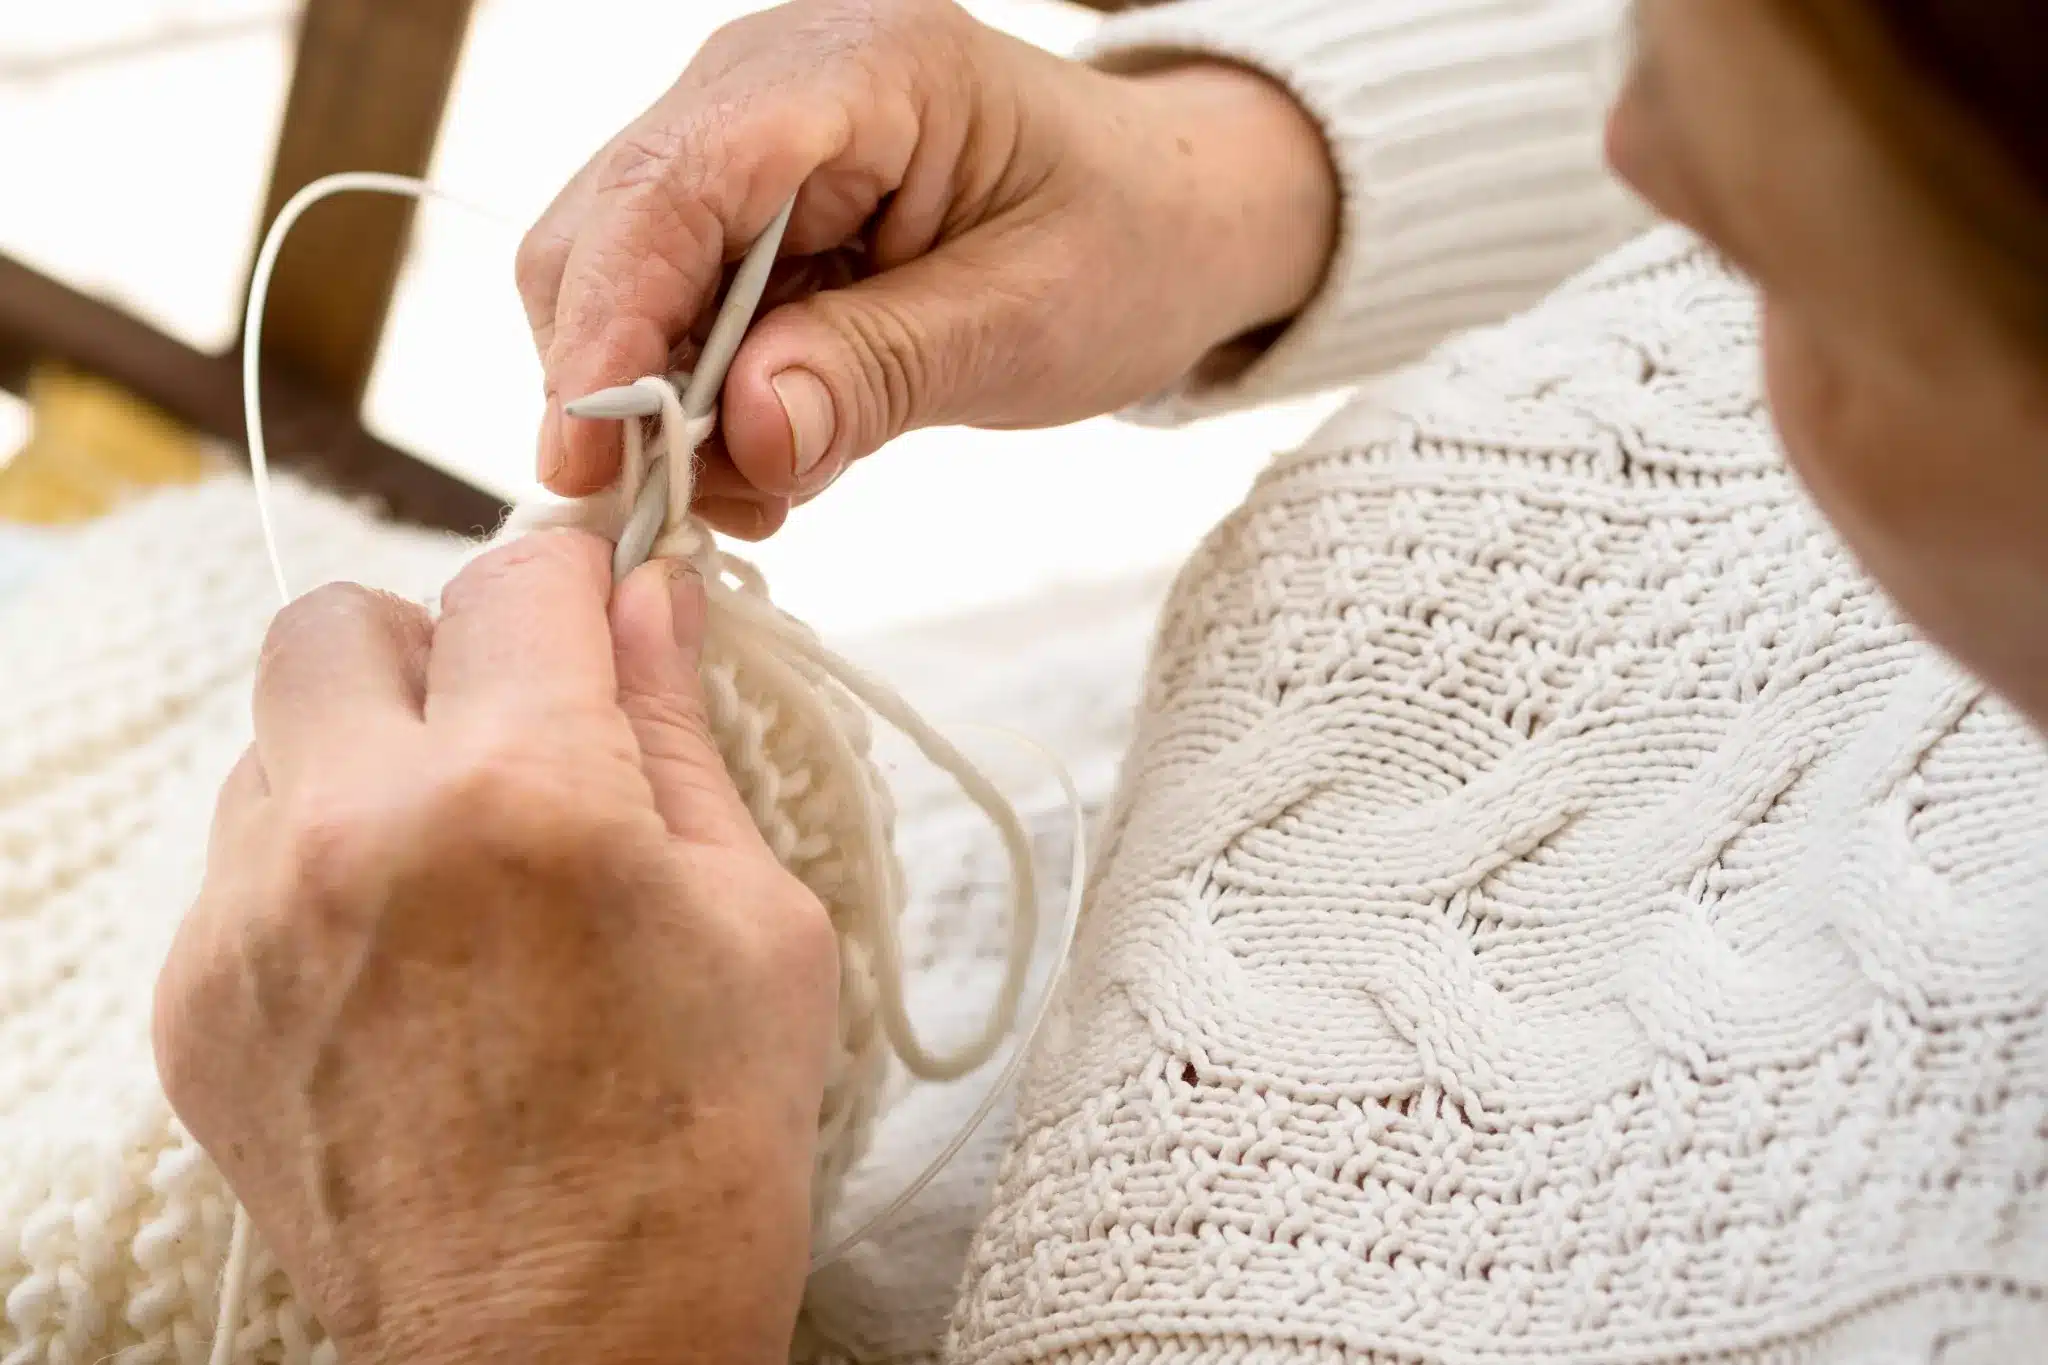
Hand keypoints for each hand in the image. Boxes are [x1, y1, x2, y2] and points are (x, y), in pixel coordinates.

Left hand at [153, 532, 835, 1364]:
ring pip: (278, 740)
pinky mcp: (196, 1007)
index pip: (517, 574)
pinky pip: (242, 862)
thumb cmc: (701, 1146)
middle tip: (516, 725)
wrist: (567, 1355)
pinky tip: (409, 961)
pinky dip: (322, 867)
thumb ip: (681, 732)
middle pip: (339, 619)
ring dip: (370, 755)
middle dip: (436, 642)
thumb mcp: (755, 917)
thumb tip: (654, 601)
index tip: (605, 605)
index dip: (580, 577)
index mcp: (524, 792)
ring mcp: (250, 925)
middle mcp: (356, 833)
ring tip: (464, 868)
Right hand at [519, 0, 1337, 538]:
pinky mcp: (743, 208)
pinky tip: (775, 453)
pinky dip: (698, 402)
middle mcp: (767, 81)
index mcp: (857, 69)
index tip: (587, 463)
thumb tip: (742, 435)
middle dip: (622, 388)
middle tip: (695, 511)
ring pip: (617, 285)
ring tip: (768, 490)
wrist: (1171, 217)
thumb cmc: (1128, 243)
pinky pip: (669, 312)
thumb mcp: (1028, 323)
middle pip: (604, 233)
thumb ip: (881, 373)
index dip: (609, 328)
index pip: (673, 188)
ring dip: (663, 411)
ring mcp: (742, 140)